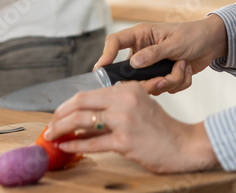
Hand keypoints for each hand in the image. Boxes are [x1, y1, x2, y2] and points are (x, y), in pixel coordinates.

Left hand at [45, 83, 218, 172]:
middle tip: (50, 125)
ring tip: (52, 136)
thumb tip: (85, 115)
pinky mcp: (125, 142)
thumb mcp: (139, 105)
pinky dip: (75, 144)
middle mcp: (124, 101)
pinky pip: (93, 142)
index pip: (88, 93)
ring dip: (62, 129)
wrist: (185, 145)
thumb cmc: (161, 128)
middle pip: (81, 104)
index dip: (68, 104)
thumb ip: (116, 105)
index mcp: (127, 89)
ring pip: (83, 121)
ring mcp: (124, 121)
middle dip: (59, 115)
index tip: (58, 113)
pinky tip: (66, 146)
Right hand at [95, 17, 227, 94]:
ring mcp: (152, 66)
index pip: (114, 42)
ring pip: (151, 85)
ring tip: (183, 66)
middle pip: (131, 74)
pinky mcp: (163, 76)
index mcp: (140, 36)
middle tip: (164, 80)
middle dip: (150, 81)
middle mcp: (143, 51)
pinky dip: (179, 83)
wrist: (212, 43)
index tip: (101, 70)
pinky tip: (187, 69)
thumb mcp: (174, 43)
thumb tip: (133, 63)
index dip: (105, 55)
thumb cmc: (193, 35)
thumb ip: (154, 54)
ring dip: (171, 80)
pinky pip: (166, 89)